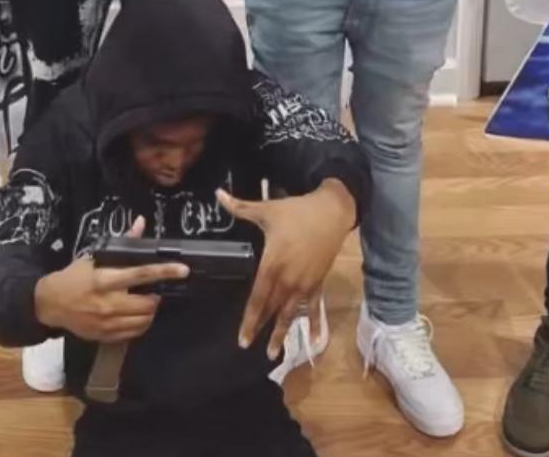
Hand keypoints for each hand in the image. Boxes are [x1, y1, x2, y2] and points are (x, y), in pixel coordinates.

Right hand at [33, 215, 188, 343]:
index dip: (165, 271)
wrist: (51, 304)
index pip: (142, 274)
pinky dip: (141, 324)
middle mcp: (109, 303)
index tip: (183, 270)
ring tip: (147, 302)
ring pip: (144, 321)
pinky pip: (134, 333)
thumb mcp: (95, 257)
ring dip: (151, 310)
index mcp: (106, 280)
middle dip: (157, 295)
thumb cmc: (74, 277)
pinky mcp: (106, 337)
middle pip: (148, 303)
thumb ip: (122, 244)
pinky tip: (137, 315)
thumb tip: (141, 223)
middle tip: (154, 289)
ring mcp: (108, 323)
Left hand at [217, 180, 355, 359]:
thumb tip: (218, 195)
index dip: (249, 320)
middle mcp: (287, 279)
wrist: (330, 212)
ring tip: (273, 353)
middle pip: (271, 309)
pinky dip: (313, 325)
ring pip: (289, 314)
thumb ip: (239, 207)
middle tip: (250, 348)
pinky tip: (312, 342)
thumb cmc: (296, 211)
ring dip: (281, 333)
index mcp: (272, 264)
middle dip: (261, 328)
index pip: (257, 299)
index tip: (242, 340)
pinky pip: (314, 308)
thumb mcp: (266, 210)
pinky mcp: (318, 283)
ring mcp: (304, 284)